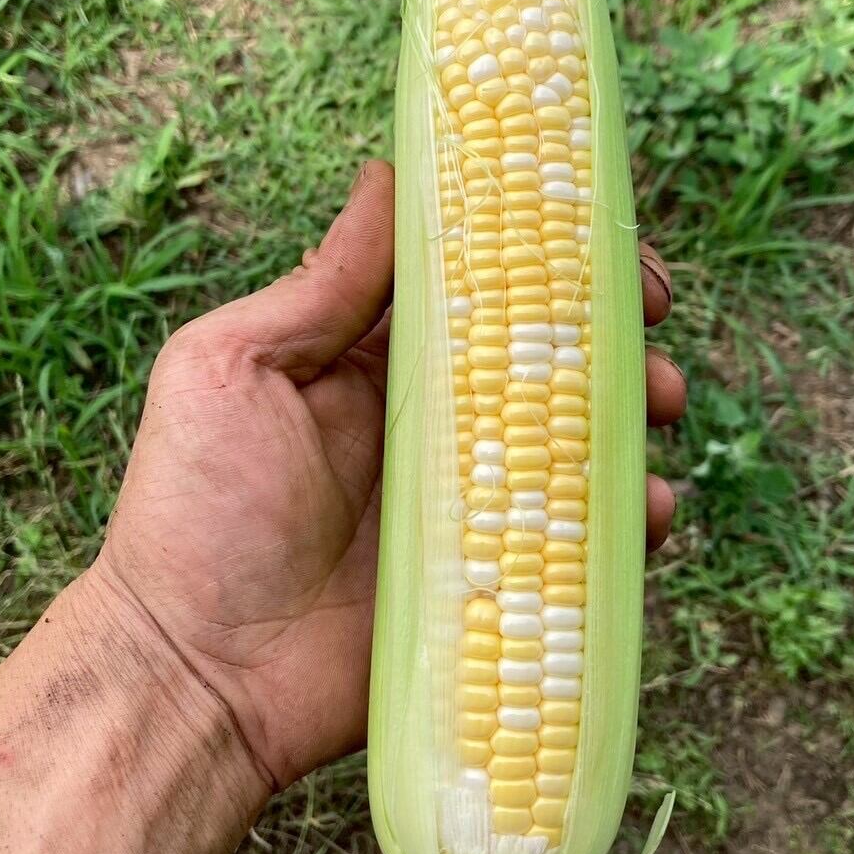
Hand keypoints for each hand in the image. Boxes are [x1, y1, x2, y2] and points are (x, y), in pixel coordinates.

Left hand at [93, 160, 686, 790]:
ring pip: (579, 441)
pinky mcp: (494, 582)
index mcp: (375, 363)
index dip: (544, 252)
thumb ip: (322, 287)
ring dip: (635, 412)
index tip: (603, 234)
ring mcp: (469, 507)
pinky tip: (650, 510)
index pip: (475, 286)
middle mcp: (432, 426)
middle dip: (610, 330)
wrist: (195, 678)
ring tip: (660, 405)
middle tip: (653, 318)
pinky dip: (628, 522)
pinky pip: (580, 542)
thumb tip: (388, 175)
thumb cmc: (194, 511)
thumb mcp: (231, 368)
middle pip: (545, 358)